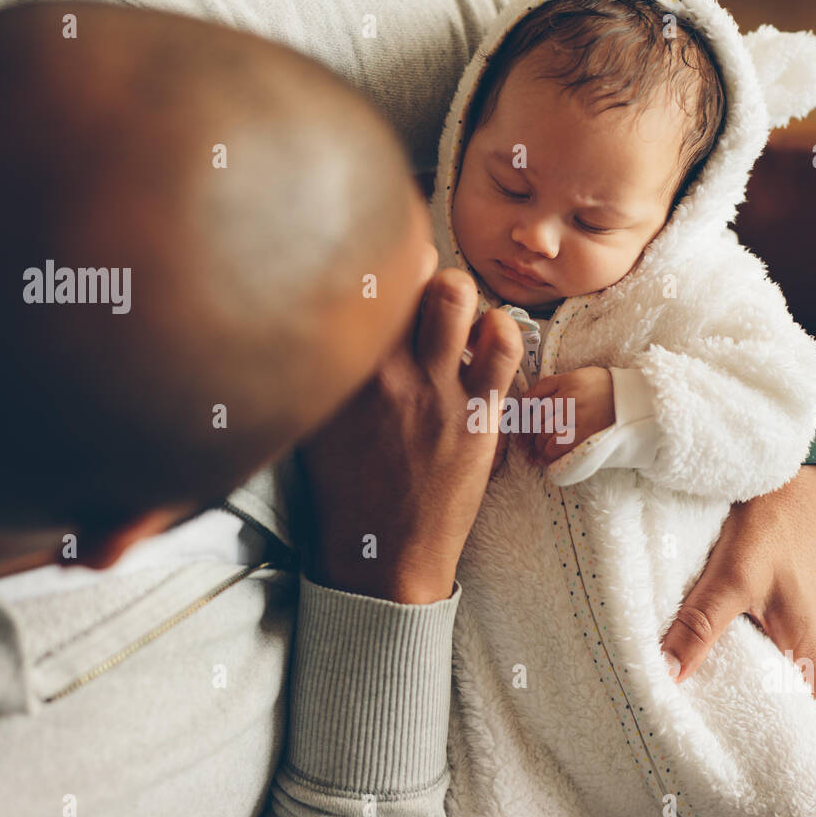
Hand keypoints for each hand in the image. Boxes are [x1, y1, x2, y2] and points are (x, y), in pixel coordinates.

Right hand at [298, 268, 522, 603]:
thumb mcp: (313, 424)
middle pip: (410, 272)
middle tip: (429, 297)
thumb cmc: (345, 491)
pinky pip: (502, 342)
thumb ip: (320, 372)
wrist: (381, 556)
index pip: (362, 282)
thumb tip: (321, 323)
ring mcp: (434, 390)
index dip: (384, 259)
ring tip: (459, 321)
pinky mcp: (478, 415)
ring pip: (456, 295)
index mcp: (338, 371)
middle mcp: (384, 370)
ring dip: (462, 296)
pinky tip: (488, 347)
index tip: (391, 268)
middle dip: (425, 271)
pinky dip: (500, 330)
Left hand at [521, 366, 614, 464]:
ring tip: (533, 454)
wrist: (634, 399)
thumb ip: (557, 384)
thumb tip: (531, 400)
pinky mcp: (585, 433)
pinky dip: (548, 455)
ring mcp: (577, 415)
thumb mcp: (580, 376)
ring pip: (545, 432)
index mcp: (567, 381)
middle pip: (537, 417)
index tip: (515, 422)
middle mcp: (569, 397)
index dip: (521, 411)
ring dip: (536, 446)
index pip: (534, 395)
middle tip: (522, 443)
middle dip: (526, 432)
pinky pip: (558, 446)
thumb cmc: (606, 388)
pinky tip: (544, 459)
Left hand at [659, 466, 815, 803]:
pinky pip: (777, 655)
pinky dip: (765, 681)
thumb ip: (700, 626)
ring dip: (786, 717)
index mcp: (809, 647)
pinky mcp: (781, 602)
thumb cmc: (769, 517)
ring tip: (758, 754)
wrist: (784, 464)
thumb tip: (667, 677)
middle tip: (794, 793)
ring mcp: (797, 622)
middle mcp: (809, 641)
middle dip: (812, 753)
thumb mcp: (732, 574)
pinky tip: (733, 685)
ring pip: (794, 684)